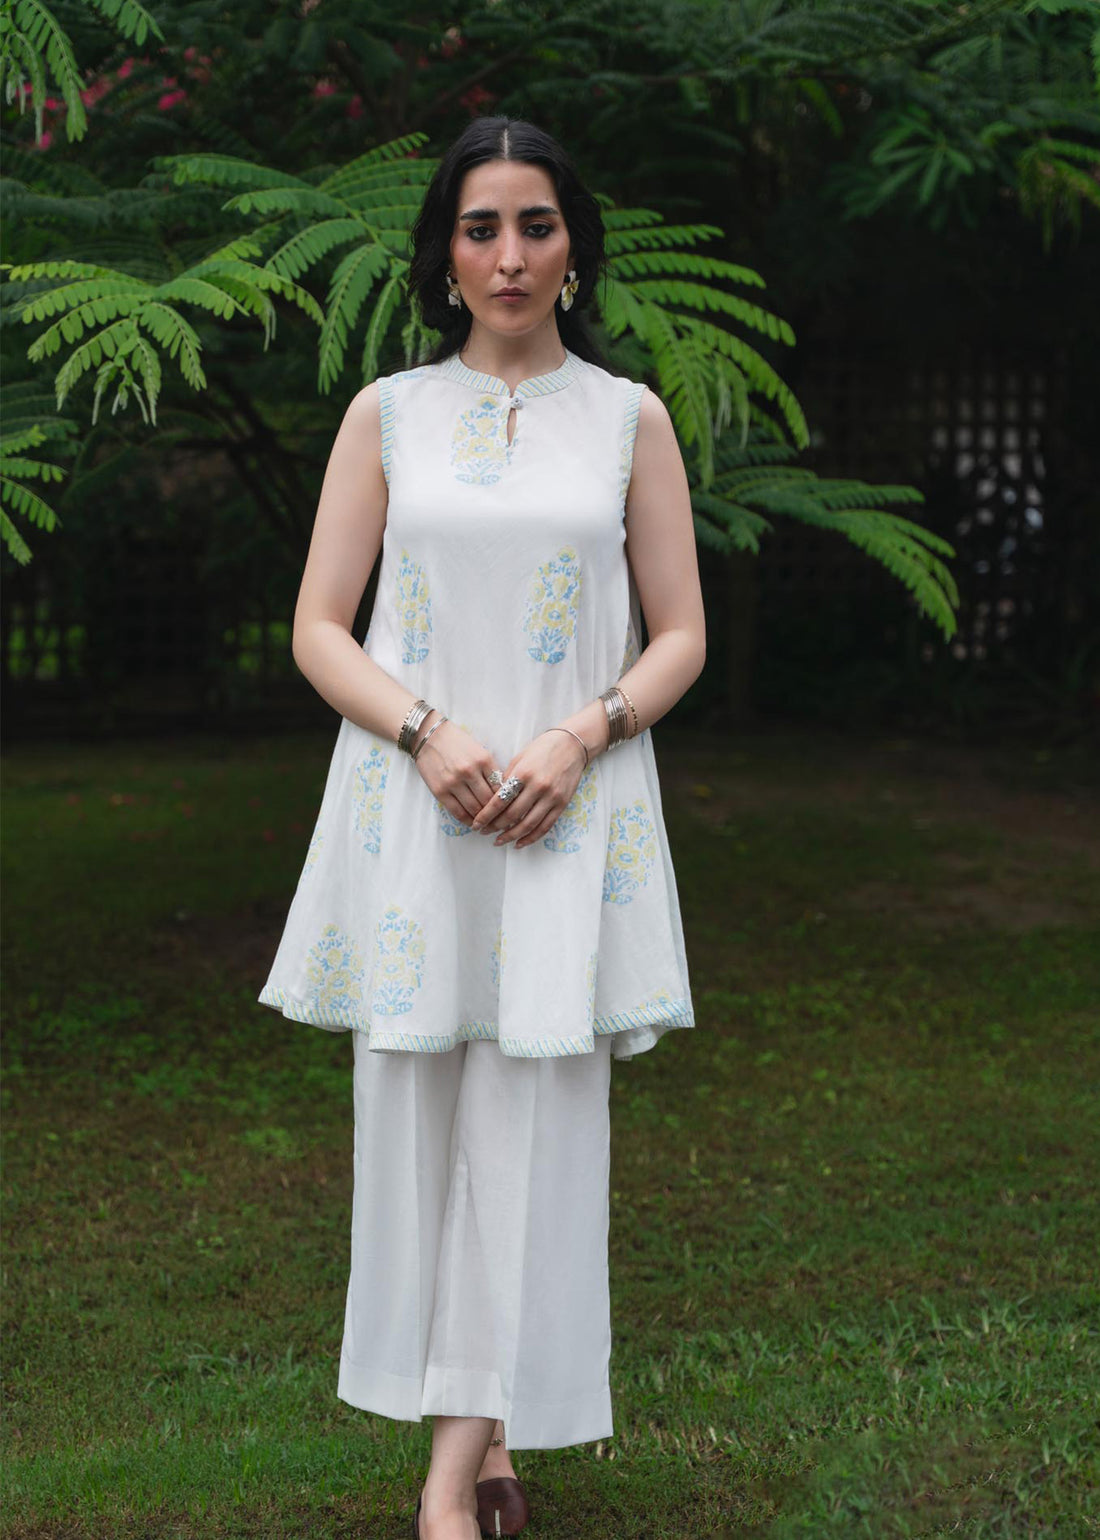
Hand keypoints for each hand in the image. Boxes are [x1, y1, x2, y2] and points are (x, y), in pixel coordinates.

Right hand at [411, 716, 500, 828]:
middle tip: (501, 822)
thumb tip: (502, 794)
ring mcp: (453, 782)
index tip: (509, 810)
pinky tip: (473, 823)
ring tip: (488, 824)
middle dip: (497, 814)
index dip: (507, 802)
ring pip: (475, 810)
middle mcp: (470, 772)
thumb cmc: (457, 742)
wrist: (428, 736)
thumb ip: (490, 770)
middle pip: (489, 801)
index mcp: (484, 760)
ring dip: (483, 820)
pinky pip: (457, 812)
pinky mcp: (440, 791)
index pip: (501, 788)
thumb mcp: (480, 750)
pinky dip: (467, 821)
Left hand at [470, 730, 587, 848]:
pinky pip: (545, 827)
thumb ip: (507, 779)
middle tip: (483, 832)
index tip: (476, 823)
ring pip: (528, 825)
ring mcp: (552, 797)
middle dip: (494, 827)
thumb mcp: (520, 758)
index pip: (500, 800)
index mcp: (524, 774)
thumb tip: (494, 800)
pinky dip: (531, 838)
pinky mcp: (562, 804)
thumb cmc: (542, 749)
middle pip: (512, 815)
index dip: (486, 815)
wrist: (572, 745)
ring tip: (498, 841)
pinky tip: (519, 843)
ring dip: (511, 836)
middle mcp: (538, 787)